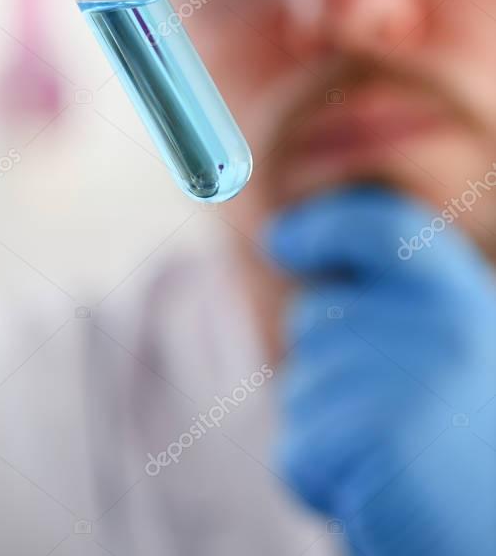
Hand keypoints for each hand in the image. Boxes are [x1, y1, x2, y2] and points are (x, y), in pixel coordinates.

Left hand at [262, 185, 495, 553]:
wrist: (484, 542)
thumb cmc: (457, 468)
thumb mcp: (439, 363)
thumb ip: (388, 309)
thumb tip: (280, 240)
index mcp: (465, 302)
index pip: (385, 229)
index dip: (325, 228)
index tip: (277, 239)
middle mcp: (449, 327)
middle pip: (316, 315)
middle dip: (322, 372)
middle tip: (382, 429)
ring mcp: (418, 376)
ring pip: (299, 386)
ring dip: (322, 433)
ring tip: (386, 466)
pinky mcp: (384, 435)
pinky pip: (297, 446)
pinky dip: (315, 479)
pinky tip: (369, 496)